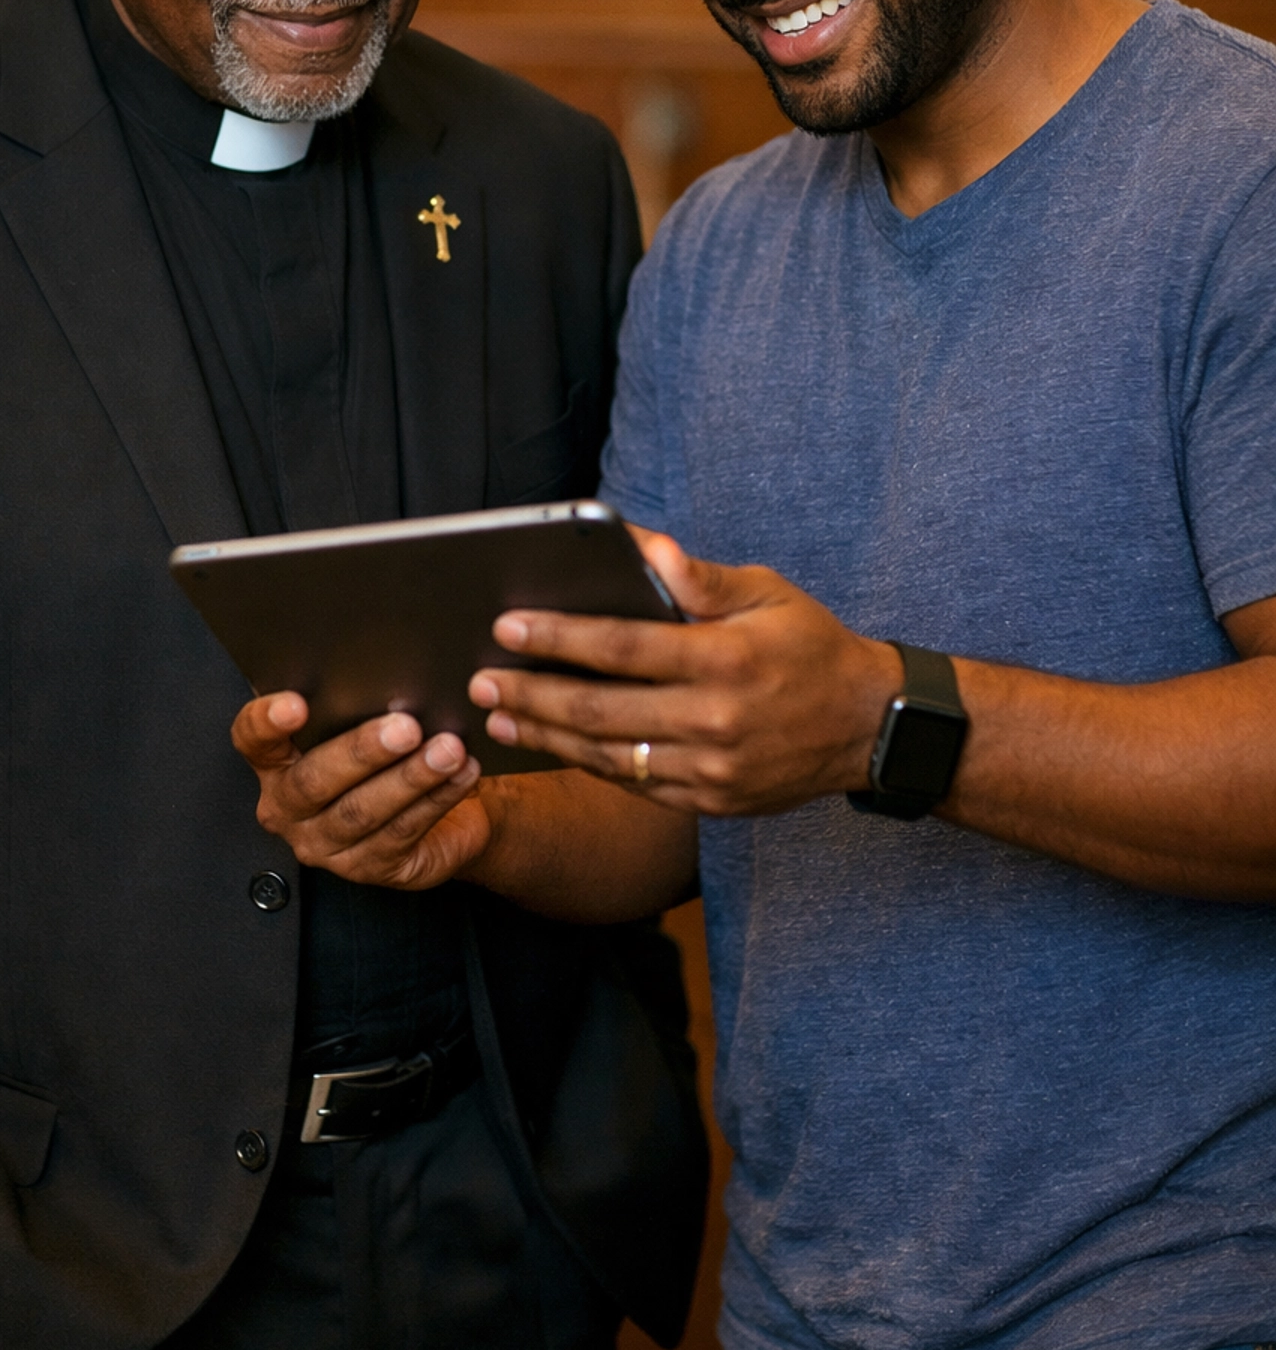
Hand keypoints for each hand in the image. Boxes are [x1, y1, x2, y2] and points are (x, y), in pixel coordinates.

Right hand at [232, 693, 490, 889]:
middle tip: (405, 726)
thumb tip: (380, 665)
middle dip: (362, 752)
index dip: (267, 722)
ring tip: (448, 749)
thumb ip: (354, 701)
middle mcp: (289, 808)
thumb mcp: (366, 723)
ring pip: (362, 811)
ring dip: (410, 777)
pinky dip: (436, 799)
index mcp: (275, 762)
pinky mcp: (369, 868)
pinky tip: (460, 774)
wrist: (440, 805)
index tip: (297, 703)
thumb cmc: (392, 751)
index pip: (252, 739)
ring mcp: (325, 844)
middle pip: (313, 782)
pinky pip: (402, 832)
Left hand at [467, 529, 900, 816]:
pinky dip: (589, 764)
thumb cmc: (810, 646)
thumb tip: (643, 546)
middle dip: (532, 692)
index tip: (507, 626)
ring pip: (610, 755)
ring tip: (498, 715)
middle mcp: (716, 721)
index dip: (559, 637)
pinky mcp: (712, 802)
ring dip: (547, 735)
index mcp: (727, 660)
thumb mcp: (766, 594)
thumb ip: (699, 578)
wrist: (868, 727)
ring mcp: (713, 771)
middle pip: (602, 709)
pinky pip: (636, 784)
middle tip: (480, 678)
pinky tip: (553, 744)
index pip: (623, 647)